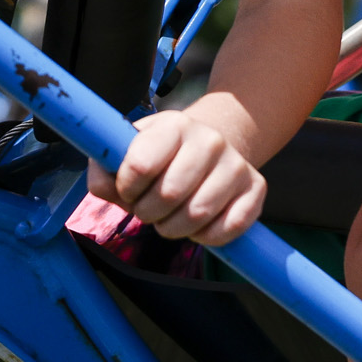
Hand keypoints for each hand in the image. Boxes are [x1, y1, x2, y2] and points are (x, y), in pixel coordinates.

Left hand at [87, 110, 266, 246]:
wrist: (211, 146)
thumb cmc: (162, 155)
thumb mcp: (128, 151)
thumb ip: (105, 169)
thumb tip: (107, 187)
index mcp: (174, 125)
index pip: (140, 165)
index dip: (126, 188)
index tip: (128, 190)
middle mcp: (210, 140)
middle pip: (169, 195)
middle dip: (149, 213)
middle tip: (148, 210)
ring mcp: (236, 165)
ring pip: (198, 214)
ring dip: (175, 228)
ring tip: (170, 217)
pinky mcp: (256, 189)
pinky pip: (230, 227)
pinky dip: (206, 236)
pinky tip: (198, 224)